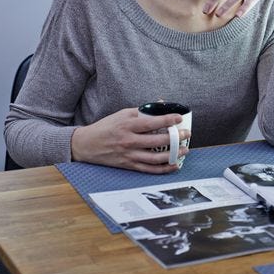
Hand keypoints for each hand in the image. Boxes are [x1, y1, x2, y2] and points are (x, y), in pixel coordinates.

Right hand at [70, 107, 189, 172]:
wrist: (86, 145)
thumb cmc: (106, 127)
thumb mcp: (122, 114)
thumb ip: (142, 110)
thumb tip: (161, 104)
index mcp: (127, 125)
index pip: (151, 123)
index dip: (167, 120)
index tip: (179, 118)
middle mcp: (129, 141)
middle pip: (157, 141)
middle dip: (175, 138)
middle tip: (186, 134)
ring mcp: (129, 155)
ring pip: (156, 158)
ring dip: (173, 154)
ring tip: (184, 150)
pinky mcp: (129, 165)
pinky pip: (149, 169)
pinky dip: (163, 169)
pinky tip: (174, 165)